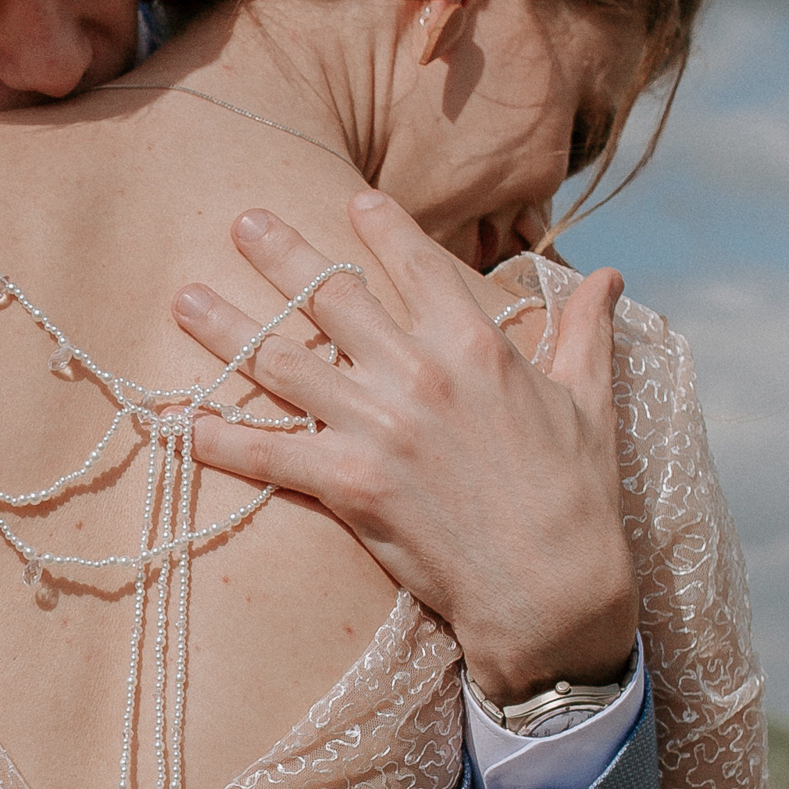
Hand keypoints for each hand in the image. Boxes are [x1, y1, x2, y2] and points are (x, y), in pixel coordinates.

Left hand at [175, 187, 638, 701]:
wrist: (553, 588)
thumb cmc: (578, 496)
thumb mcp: (590, 401)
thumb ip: (585, 331)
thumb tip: (609, 276)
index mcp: (475, 344)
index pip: (416, 265)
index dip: (379, 227)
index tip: (349, 200)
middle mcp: (418, 372)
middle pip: (330, 296)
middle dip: (280, 253)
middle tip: (241, 219)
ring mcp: (379, 427)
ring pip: (282, 362)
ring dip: (226, 329)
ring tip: (184, 299)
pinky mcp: (350, 485)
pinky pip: (268, 453)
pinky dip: (218, 439)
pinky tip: (179, 422)